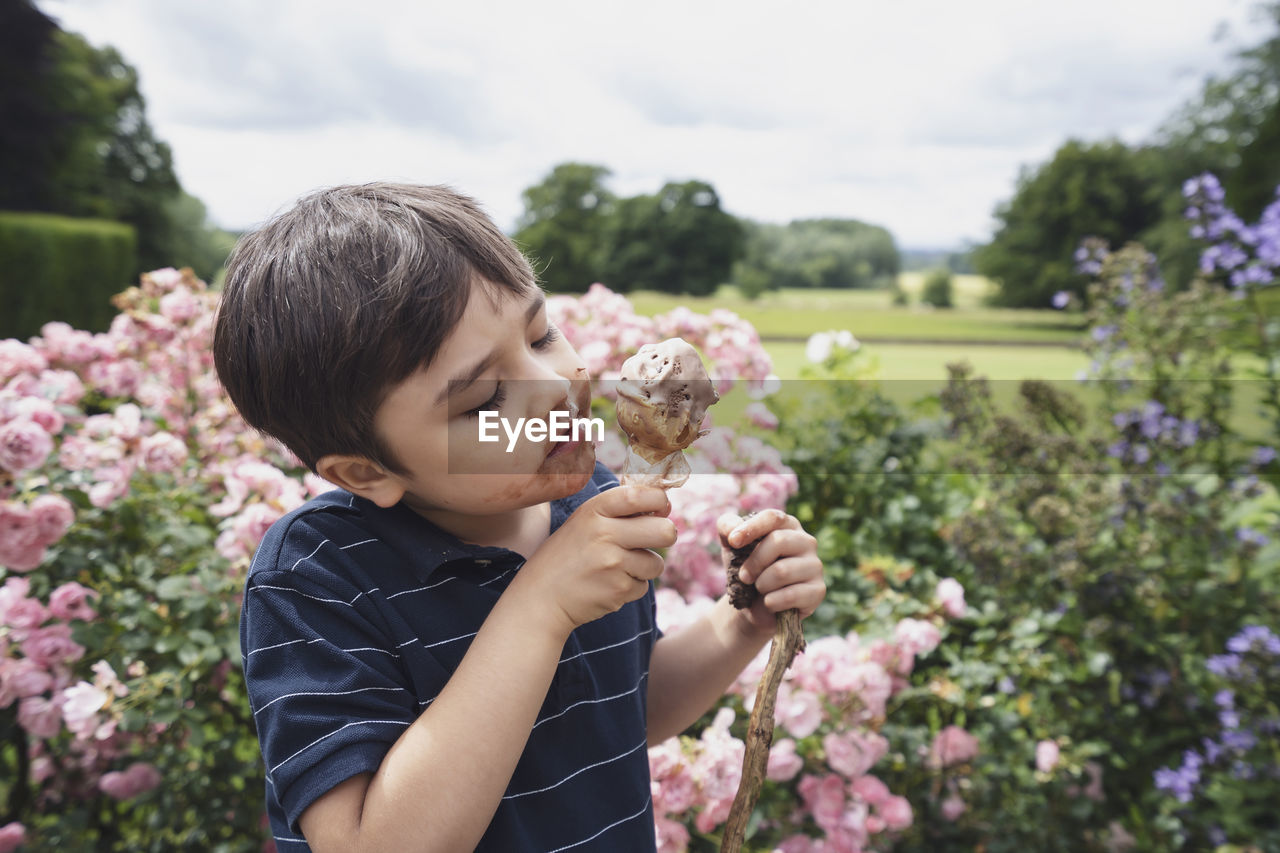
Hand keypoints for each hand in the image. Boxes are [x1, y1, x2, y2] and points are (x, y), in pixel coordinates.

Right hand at [520, 486, 675, 636]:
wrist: (541, 599)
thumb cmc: (566, 556)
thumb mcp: (584, 522)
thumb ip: (618, 510)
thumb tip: (665, 503)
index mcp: (594, 511)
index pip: (641, 495)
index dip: (659, 500)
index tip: (660, 507)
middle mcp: (604, 534)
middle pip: (665, 531)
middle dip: (666, 535)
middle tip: (653, 539)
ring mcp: (612, 563)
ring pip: (656, 563)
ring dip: (644, 567)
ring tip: (618, 568)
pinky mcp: (618, 590)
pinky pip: (644, 586)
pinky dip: (631, 587)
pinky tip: (608, 584)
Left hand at [717, 509, 824, 636]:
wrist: (754, 606)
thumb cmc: (746, 569)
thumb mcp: (731, 546)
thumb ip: (727, 527)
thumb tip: (733, 529)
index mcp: (788, 525)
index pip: (772, 518)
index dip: (751, 528)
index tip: (733, 542)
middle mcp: (806, 542)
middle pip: (778, 541)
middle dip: (754, 562)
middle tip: (744, 577)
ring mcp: (815, 566)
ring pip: (782, 571)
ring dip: (761, 584)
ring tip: (760, 589)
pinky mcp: (818, 590)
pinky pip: (790, 595)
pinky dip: (771, 602)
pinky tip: (770, 603)